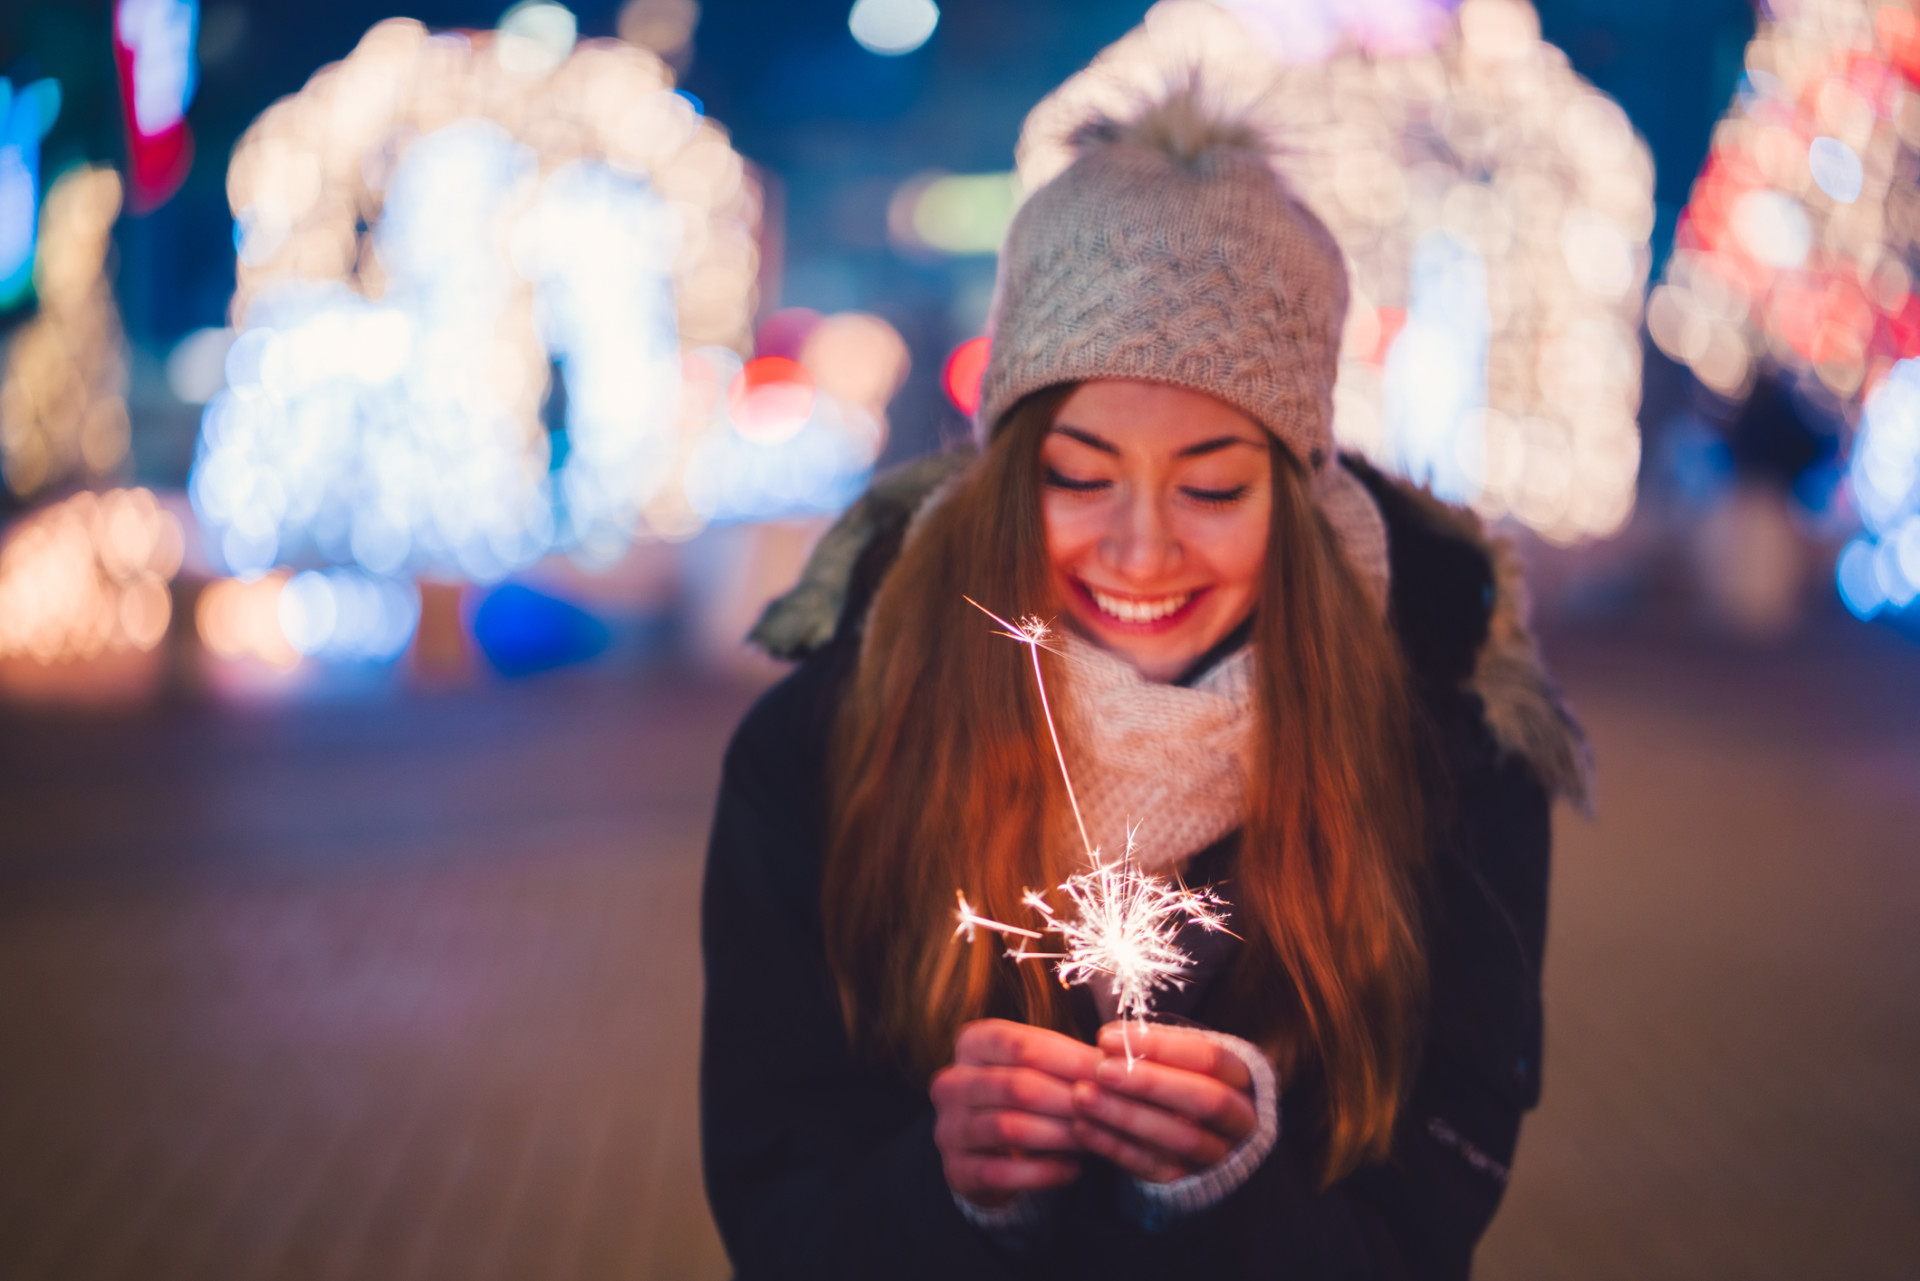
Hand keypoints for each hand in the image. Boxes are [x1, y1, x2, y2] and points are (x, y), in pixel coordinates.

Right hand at [931, 1018, 1102, 1208]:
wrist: (989, 1149)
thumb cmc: (1025, 1097)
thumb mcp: (1040, 1068)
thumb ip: (1069, 1062)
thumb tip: (1116, 1064)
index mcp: (972, 1044)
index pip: (1021, 1045)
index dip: (1069, 1059)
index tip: (1110, 1074)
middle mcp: (951, 1083)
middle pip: (1016, 1086)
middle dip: (1068, 1100)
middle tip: (1108, 1111)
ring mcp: (949, 1128)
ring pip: (1008, 1128)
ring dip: (1058, 1135)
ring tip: (1093, 1140)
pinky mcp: (956, 1170)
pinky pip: (1003, 1172)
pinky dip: (1044, 1172)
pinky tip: (1073, 1169)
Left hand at [1070, 1021, 1257, 1183]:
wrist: (1206, 1134)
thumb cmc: (1185, 1080)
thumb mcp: (1183, 1059)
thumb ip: (1158, 1048)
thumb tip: (1113, 1039)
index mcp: (1244, 1078)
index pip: (1209, 1057)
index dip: (1159, 1046)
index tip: (1107, 1037)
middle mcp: (1242, 1119)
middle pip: (1205, 1100)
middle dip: (1150, 1083)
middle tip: (1102, 1069)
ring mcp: (1220, 1155)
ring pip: (1182, 1139)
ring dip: (1128, 1116)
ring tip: (1083, 1097)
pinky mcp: (1192, 1183)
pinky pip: (1156, 1168)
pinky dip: (1117, 1147)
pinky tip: (1084, 1128)